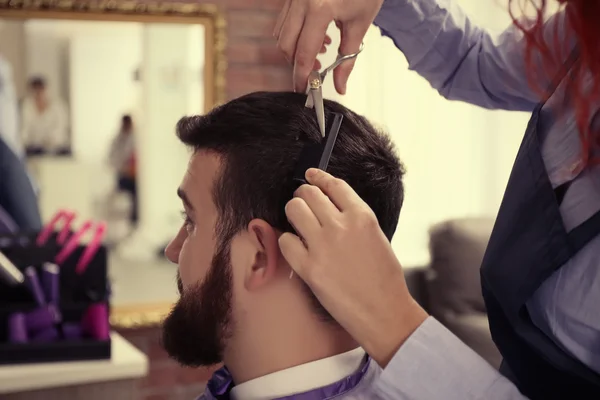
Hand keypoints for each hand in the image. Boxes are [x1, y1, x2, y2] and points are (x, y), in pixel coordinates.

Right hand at [273, 0, 383, 93]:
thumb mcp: (360, 25)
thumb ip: (348, 59)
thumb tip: (340, 86)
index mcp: (320, 9)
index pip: (304, 53)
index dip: (302, 76)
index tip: (304, 90)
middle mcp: (302, 1)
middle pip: (286, 45)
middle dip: (297, 63)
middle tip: (317, 71)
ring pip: (281, 33)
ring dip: (296, 49)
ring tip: (321, 49)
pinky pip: (284, 20)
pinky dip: (295, 33)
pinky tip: (316, 33)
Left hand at [279, 168, 427, 367]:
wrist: (384, 312)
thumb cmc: (384, 279)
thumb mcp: (377, 237)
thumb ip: (355, 219)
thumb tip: (331, 208)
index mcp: (362, 217)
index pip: (334, 185)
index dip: (318, 177)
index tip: (310, 175)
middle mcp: (340, 226)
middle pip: (308, 194)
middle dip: (303, 195)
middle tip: (303, 203)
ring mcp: (322, 246)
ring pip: (293, 210)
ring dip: (294, 214)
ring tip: (300, 224)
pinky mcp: (308, 267)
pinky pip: (285, 241)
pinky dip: (289, 242)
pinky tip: (298, 249)